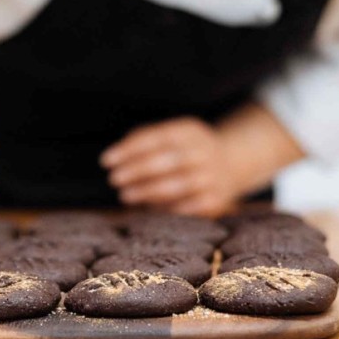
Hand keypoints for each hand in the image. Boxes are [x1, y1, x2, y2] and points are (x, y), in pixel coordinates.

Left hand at [100, 118, 241, 216]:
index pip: (155, 138)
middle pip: (164, 161)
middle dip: (136, 171)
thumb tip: (114, 157)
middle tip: (114, 179)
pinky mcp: (215, 199)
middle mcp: (203, 151)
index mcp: (189, 130)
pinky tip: (149, 207)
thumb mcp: (170, 135)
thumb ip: (142, 140)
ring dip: (146, 192)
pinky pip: (186, 207)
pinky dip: (165, 208)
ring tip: (125, 195)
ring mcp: (211, 176)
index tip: (106, 161)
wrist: (232, 163)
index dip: (129, 150)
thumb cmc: (184, 149)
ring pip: (174, 186)